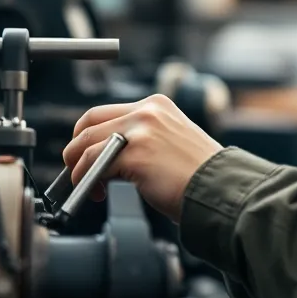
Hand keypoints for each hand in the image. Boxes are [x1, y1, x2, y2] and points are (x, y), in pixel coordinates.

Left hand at [62, 93, 223, 222]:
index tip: (85, 153)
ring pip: (85, 144)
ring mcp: (139, 131)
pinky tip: (96, 192)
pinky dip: (84, 179)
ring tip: (88, 186)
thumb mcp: (171, 141)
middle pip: (89, 123)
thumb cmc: (200, 175)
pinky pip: (91, 164)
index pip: (106, 112)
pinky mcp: (133, 153)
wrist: (220, 190)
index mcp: (157, 105)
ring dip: (78, 168)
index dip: (88, 134)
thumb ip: (143, 138)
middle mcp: (147, 111)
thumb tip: (108, 155)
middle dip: (76, 149)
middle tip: (76, 169)